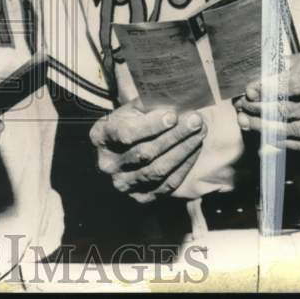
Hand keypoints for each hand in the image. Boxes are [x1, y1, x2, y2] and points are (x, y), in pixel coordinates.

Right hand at [89, 104, 206, 202]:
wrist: (125, 148)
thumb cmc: (131, 122)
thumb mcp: (132, 109)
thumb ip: (148, 106)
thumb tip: (176, 103)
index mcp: (100, 136)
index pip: (126, 133)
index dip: (151, 126)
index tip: (173, 115)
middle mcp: (107, 163)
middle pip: (145, 152)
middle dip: (174, 136)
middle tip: (196, 121)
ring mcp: (123, 183)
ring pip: (158, 170)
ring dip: (183, 150)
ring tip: (200, 133)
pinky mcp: (141, 196)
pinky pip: (167, 184)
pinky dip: (184, 166)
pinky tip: (194, 149)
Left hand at [235, 48, 299, 151]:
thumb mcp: (297, 61)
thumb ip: (274, 74)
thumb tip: (251, 92)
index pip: (295, 83)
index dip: (268, 90)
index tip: (249, 93)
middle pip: (295, 109)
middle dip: (263, 111)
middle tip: (244, 110)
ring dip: (270, 128)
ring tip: (249, 123)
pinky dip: (287, 143)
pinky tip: (270, 137)